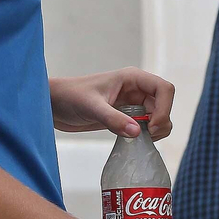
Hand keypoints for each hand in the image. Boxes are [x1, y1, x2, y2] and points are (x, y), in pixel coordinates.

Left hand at [49, 67, 173, 137]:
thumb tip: (137, 132)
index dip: (165, 108)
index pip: (164, 88)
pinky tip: (134, 140)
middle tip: (147, 136)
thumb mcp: (90, 107)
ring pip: (158, 116)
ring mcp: (132, 103)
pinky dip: (147, 135)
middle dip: (161, 122)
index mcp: (131, 78)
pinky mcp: (125, 116)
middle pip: (164, 105)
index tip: (151, 125)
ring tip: (141, 139)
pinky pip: (146, 126)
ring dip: (156, 130)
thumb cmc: (68, 97)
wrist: (52, 105)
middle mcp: (136, 89)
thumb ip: (113, 119)